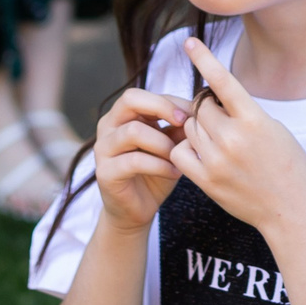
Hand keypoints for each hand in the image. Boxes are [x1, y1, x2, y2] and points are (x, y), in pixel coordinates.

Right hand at [91, 87, 191, 235]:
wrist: (136, 210)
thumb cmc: (156, 171)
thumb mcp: (171, 144)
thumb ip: (180, 127)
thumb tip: (202, 107)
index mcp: (122, 115)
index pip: (144, 94)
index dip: (171, 101)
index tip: (194, 114)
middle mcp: (108, 126)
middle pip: (130, 99)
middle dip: (162, 108)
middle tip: (184, 123)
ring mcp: (103, 148)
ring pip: (134, 131)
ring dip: (163, 143)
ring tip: (179, 157)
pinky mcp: (105, 172)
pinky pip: (135, 161)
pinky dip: (160, 165)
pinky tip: (174, 173)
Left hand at [168, 39, 305, 236]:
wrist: (291, 211)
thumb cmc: (289, 166)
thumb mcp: (275, 130)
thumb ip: (245, 113)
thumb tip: (215, 100)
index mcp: (255, 121)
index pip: (224, 82)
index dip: (205, 59)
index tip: (189, 42)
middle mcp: (234, 138)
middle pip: (201, 107)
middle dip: (207, 108)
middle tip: (221, 119)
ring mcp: (217, 160)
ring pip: (190, 127)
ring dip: (199, 127)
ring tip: (219, 140)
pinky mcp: (206, 180)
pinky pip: (180, 151)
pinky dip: (186, 147)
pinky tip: (201, 152)